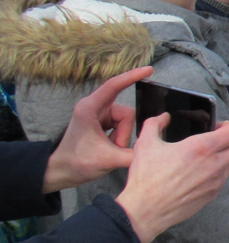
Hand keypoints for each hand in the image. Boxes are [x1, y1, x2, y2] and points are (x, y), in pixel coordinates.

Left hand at [43, 66, 151, 192]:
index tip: (149, 70)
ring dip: (121, 137)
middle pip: (125, 112)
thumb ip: (134, 154)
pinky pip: (121, 125)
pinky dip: (119, 137)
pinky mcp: (101, 121)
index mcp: (90, 108)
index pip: (114, 86)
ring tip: (109, 149)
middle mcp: (94, 107)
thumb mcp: (108, 160)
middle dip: (125, 132)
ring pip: (125, 120)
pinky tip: (110, 146)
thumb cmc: (77, 163)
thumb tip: (153, 150)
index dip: (132, 76)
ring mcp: (98, 114)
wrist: (61, 171)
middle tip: (115, 149)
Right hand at [114, 117, 228, 242]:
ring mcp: (216, 181)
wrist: (145, 211)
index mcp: (202, 148)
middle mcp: (215, 164)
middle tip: (220, 139)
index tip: (216, 127)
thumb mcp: (145, 144)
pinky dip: (216, 173)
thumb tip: (164, 117)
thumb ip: (155, 123)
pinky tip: (197, 173)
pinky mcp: (213, 195)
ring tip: (205, 157)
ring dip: (225, 157)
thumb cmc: (146, 178)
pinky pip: (222, 179)